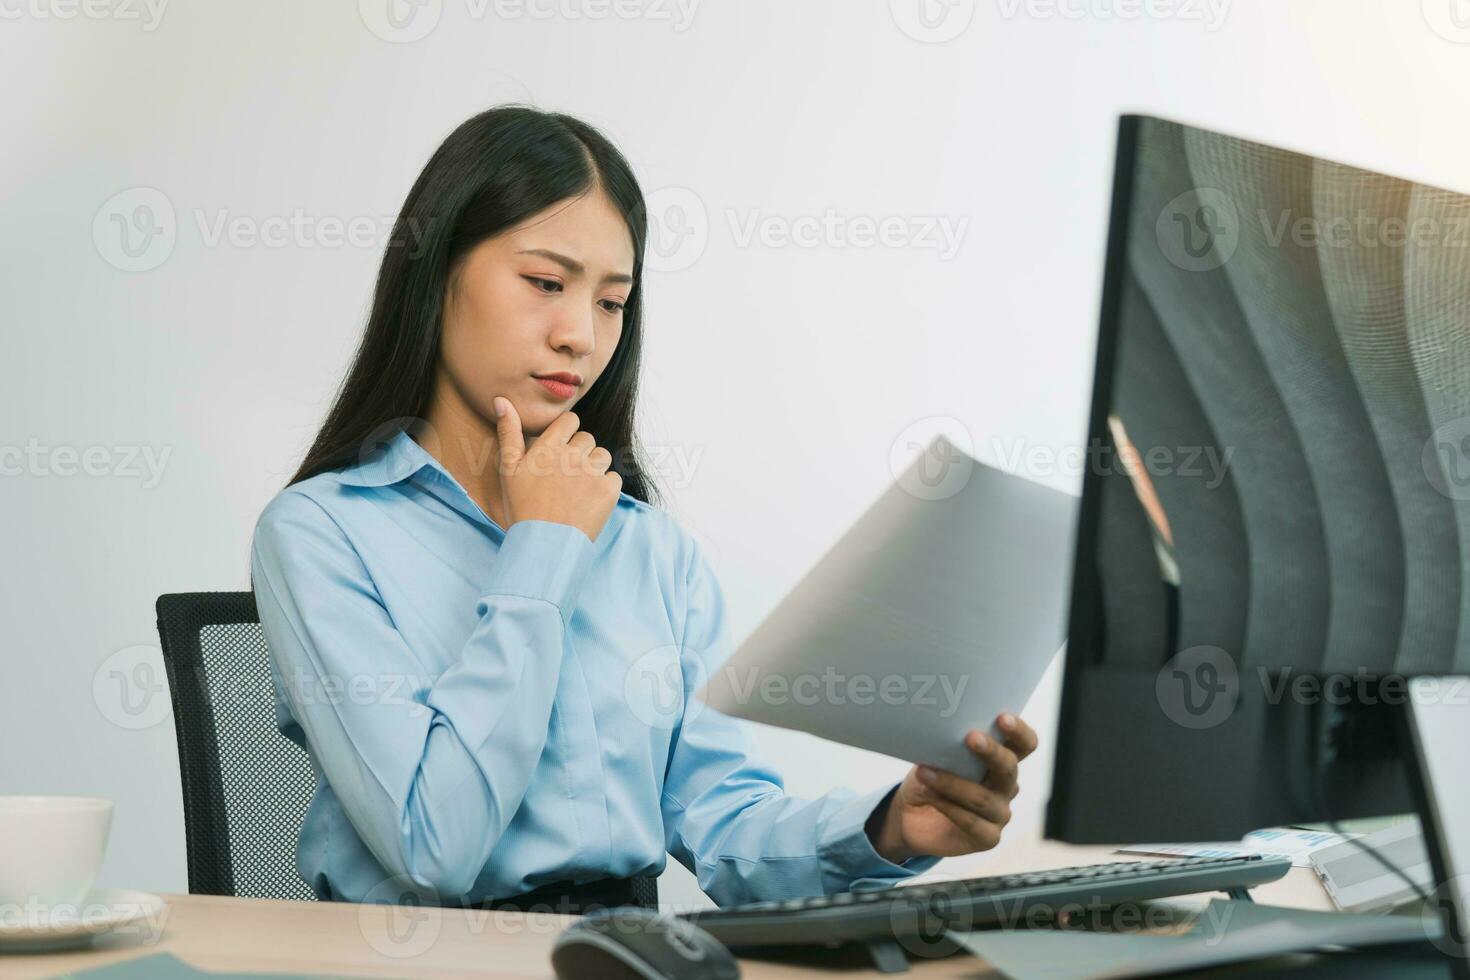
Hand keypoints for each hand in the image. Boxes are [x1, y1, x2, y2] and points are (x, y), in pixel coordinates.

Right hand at [493, 397, 621, 542]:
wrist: (544, 546)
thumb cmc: (522, 509)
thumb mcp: (508, 470)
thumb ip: (509, 433)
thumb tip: (501, 400)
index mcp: (548, 447)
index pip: (570, 421)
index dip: (567, 433)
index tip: (561, 450)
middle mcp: (572, 455)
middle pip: (587, 439)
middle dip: (579, 453)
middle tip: (565, 479)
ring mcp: (592, 472)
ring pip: (602, 456)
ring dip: (594, 468)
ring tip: (578, 490)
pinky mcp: (609, 490)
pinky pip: (614, 478)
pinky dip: (605, 487)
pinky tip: (589, 502)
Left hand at [867, 713, 1038, 862]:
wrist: (911, 815)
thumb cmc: (929, 778)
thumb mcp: (935, 756)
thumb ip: (947, 745)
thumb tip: (941, 728)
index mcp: (1001, 760)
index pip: (1024, 744)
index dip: (1019, 732)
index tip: (1003, 717)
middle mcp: (1006, 786)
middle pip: (1009, 767)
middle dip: (991, 751)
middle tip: (971, 738)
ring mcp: (999, 813)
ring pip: (983, 798)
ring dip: (953, 783)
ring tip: (925, 772)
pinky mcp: (988, 837)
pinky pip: (972, 822)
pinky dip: (948, 806)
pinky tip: (930, 795)